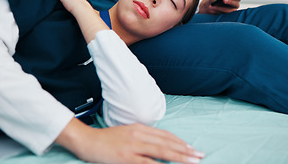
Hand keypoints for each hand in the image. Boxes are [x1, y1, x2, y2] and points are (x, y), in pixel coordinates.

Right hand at [56, 118, 204, 163]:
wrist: (87, 140)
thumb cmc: (106, 139)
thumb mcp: (126, 133)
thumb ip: (141, 137)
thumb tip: (156, 145)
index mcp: (139, 128)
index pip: (164, 135)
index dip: (179, 141)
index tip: (191, 147)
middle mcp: (139, 134)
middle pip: (167, 142)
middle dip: (185, 149)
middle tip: (200, 155)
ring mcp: (133, 146)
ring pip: (162, 151)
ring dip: (180, 156)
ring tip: (193, 161)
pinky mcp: (127, 157)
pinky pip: (148, 163)